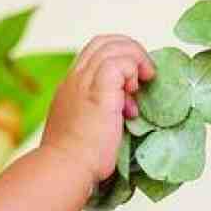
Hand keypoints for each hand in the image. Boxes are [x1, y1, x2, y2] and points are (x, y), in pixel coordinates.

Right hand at [42, 34, 155, 183]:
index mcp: (70, 88)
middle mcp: (75, 79)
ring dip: (135, 61)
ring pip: (113, 46)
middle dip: (129, 51)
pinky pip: (121, 61)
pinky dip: (133, 71)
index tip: (130, 85)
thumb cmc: (77, 160)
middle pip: (104, 42)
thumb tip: (124, 107)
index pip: (94, 55)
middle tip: (143, 76)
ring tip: (141, 86)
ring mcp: (84, 81)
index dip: (118, 59)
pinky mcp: (99, 88)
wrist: (67, 168)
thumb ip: (100, 111)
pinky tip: (133, 93)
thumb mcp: (85, 128)